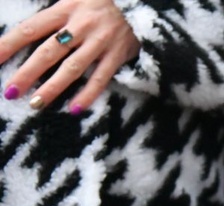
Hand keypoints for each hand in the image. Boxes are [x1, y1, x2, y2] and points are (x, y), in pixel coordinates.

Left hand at [0, 0, 139, 112]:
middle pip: (49, 52)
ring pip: (72, 68)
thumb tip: (27, 33)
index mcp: (66, 8)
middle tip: (11, 91)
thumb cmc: (102, 2)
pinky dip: (88, 94)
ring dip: (53, 87)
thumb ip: (54, 15)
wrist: (141, 3)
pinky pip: (101, 78)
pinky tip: (74, 109)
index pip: (31, 29)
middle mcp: (81, 25)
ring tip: (36, 104)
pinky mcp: (118, 55)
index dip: (9, 45)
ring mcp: (101, 42)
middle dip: (27, 73)